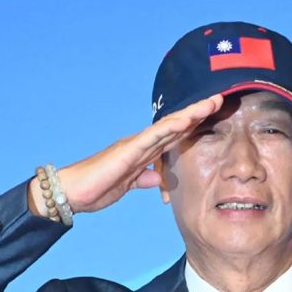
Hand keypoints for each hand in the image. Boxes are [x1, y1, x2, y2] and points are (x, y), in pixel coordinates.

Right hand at [27, 94, 222, 215]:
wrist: (72, 192)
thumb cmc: (97, 187)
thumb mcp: (129, 185)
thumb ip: (144, 179)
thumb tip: (159, 178)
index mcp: (144, 153)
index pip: (174, 136)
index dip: (194, 125)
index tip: (213, 115)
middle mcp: (142, 143)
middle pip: (175, 125)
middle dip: (198, 113)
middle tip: (219, 98)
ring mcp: (135, 144)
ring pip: (168, 125)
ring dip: (190, 114)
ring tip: (211, 103)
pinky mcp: (127, 150)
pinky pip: (153, 137)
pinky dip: (170, 128)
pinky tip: (186, 121)